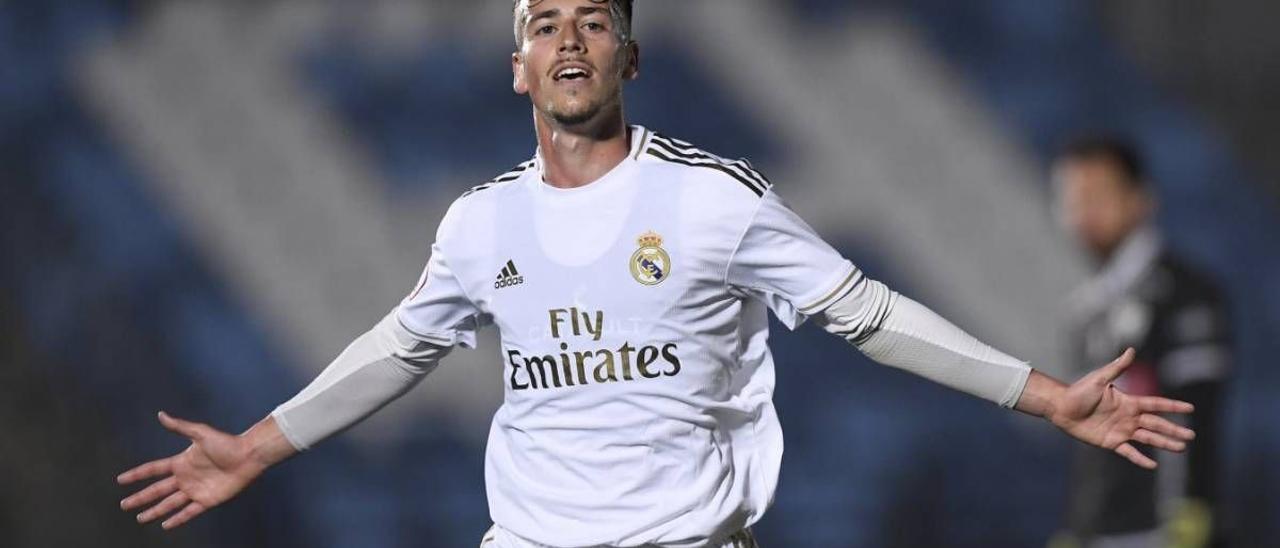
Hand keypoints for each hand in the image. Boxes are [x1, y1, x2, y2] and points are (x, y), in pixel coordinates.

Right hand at [117, 412, 268, 528]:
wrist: (248, 456)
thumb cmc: (227, 443)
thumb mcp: (201, 433)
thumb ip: (180, 426)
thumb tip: (161, 414)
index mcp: (181, 462)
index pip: (153, 470)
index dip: (137, 474)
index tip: (120, 479)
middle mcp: (185, 478)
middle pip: (157, 490)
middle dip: (140, 497)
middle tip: (124, 505)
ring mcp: (195, 490)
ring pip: (169, 503)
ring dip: (154, 511)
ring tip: (140, 518)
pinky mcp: (207, 500)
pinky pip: (189, 512)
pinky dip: (177, 519)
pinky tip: (165, 525)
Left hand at [1045, 348, 1195, 468]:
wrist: (1061, 408)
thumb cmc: (1078, 391)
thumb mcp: (1099, 378)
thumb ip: (1117, 367)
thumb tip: (1131, 350)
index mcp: (1128, 402)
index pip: (1156, 404)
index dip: (1173, 406)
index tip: (1190, 408)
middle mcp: (1128, 417)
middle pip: (1156, 424)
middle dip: (1174, 430)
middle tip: (1191, 436)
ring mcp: (1121, 430)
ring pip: (1148, 438)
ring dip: (1164, 443)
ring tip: (1181, 448)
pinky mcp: (1111, 442)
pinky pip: (1129, 452)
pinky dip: (1141, 459)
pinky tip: (1153, 465)